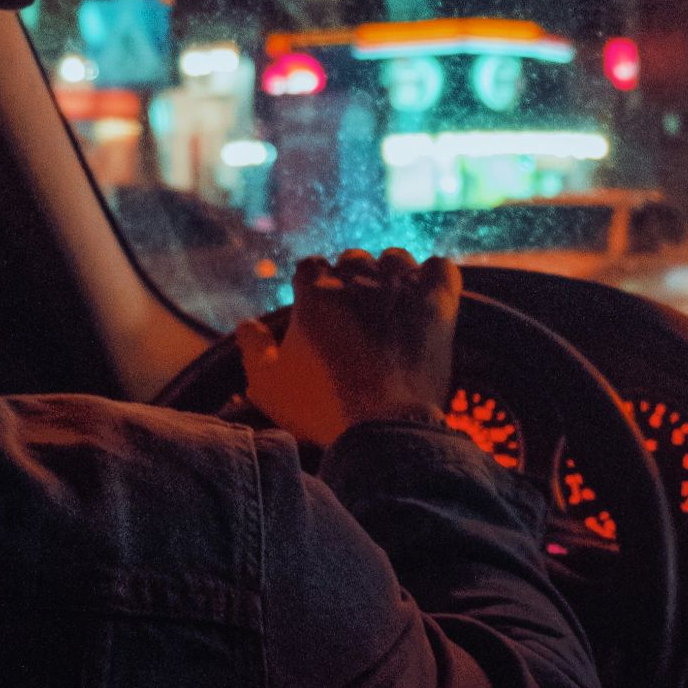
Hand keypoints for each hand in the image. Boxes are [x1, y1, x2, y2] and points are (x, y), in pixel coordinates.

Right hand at [237, 248, 460, 446]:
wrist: (384, 428)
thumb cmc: (321, 408)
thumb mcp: (271, 385)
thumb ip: (254, 350)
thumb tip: (246, 325)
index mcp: (314, 291)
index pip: (311, 267)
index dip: (315, 289)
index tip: (322, 315)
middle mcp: (358, 278)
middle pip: (353, 261)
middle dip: (353, 282)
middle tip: (358, 320)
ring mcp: (401, 287)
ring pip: (396, 259)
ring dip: (393, 276)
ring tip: (393, 308)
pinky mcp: (437, 302)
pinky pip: (440, 268)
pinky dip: (435, 279)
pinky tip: (428, 300)